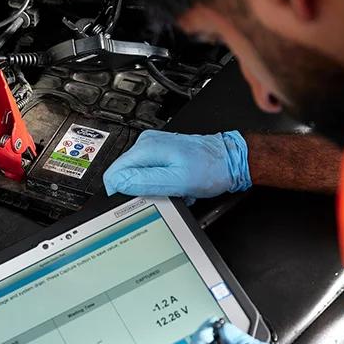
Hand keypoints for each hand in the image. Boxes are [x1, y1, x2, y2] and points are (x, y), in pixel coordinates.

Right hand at [102, 129, 250, 200]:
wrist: (230, 161)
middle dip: (138, 189)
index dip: (120, 191)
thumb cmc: (210, 169)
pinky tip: (174, 184)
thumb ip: (144, 181)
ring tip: (171, 189)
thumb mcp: (177, 180)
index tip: (136, 199)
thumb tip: (118, 182)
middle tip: (161, 194)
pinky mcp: (160, 153)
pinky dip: (159, 182)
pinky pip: (148, 172)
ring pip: (137, 175)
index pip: (114, 172)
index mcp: (146, 148)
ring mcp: (153, 147)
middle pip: (124, 173)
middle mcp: (146, 143)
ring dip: (150, 187)